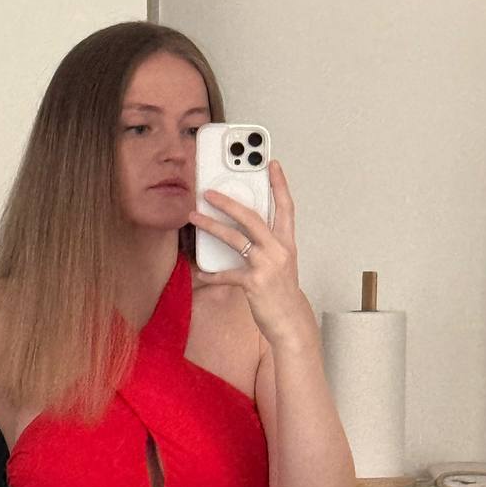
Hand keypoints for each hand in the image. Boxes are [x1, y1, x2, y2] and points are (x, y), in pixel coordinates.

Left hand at [188, 159, 314, 346]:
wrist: (291, 322)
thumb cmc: (282, 294)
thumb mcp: (280, 264)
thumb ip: (266, 245)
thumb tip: (243, 232)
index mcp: (286, 243)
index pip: (285, 207)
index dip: (279, 184)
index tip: (272, 164)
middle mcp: (279, 250)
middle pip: (252, 217)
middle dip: (228, 202)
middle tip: (209, 192)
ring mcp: (267, 265)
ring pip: (235, 238)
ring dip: (211, 226)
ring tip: (194, 218)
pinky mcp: (254, 282)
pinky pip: (227, 273)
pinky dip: (213, 273)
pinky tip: (202, 272)